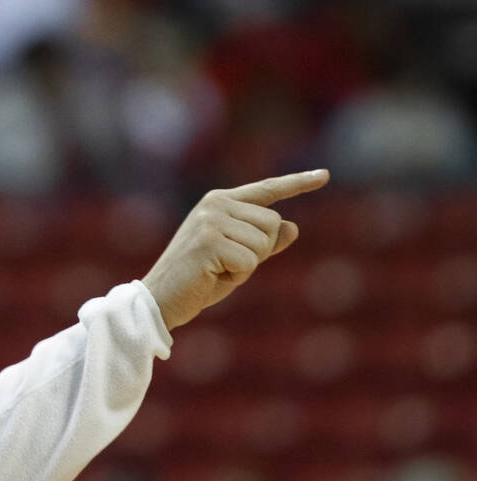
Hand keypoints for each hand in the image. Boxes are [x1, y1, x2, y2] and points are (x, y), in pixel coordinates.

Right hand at [142, 169, 329, 329]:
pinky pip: (249, 262)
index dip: (298, 183)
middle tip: (224, 266)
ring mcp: (211, 221)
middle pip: (272, 223)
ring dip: (246, 267)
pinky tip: (211, 277)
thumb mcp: (236, 259)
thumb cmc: (196, 281)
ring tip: (215, 272)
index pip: (266, 190)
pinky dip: (236, 277)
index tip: (325, 176)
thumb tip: (293, 227)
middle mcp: (215, 204)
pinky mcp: (209, 242)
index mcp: (219, 201)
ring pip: (263, 243)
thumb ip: (262, 243)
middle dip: (258, 252)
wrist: (158, 301)